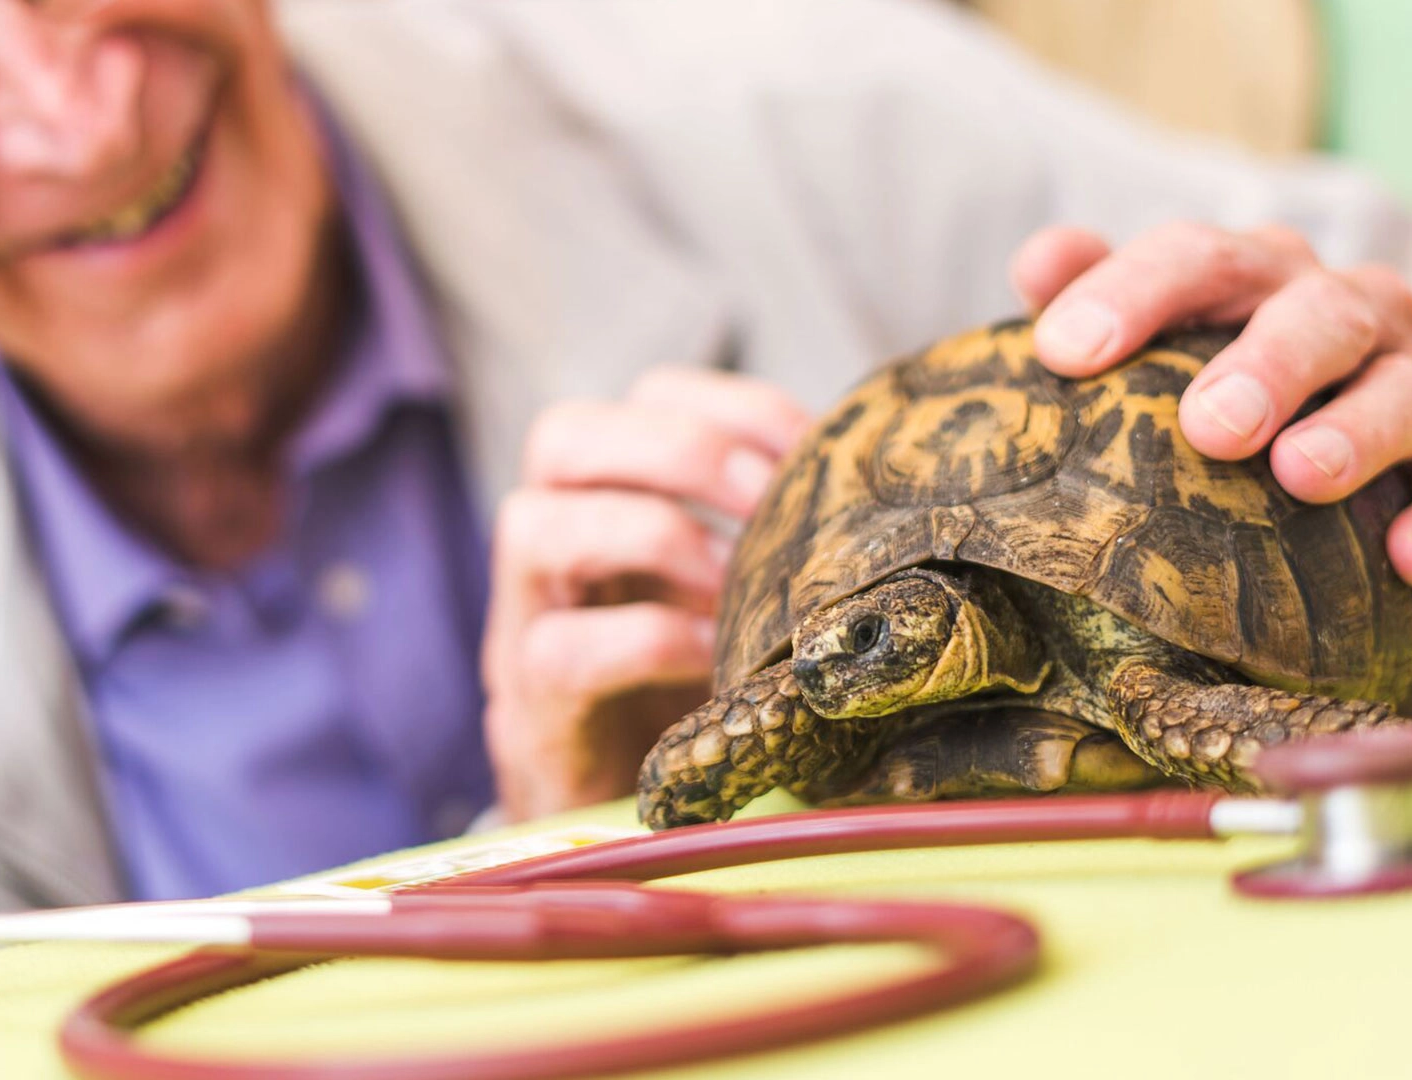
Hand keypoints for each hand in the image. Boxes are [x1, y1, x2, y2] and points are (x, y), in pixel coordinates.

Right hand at [483, 368, 811, 820]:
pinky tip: (716, 661)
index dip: (730, 405)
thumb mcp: (738, 599)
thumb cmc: (697, 690)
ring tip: (734, 578)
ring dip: (654, 534)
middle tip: (767, 494)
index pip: (641, 398)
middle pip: (563, 436)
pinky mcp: (529, 706)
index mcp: (612, 498)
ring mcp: (522, 622)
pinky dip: (650, 639)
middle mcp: (550, 544)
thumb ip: (776, 542)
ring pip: (532, 523)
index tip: (812, 446)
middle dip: (680, 448)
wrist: (627, 820)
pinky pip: (564, 648)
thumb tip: (889, 496)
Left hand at [1012, 222, 1411, 589]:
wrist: (1346, 394)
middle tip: (1212, 426)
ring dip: (1360, 430)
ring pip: (1408, 386)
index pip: (1196, 258)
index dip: (1131, 294)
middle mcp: (1343, 306)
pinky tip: (1410, 561)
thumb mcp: (1152, 324)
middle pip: (1317, 313)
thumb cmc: (1211, 362)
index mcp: (1252, 271)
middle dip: (1268, 364)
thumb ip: (1092, 289)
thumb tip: (1039, 265)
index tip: (1065, 351)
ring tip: (1305, 475)